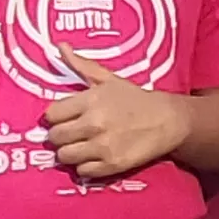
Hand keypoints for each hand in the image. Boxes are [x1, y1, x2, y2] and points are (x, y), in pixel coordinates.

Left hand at [40, 54, 191, 178]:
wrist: (166, 120)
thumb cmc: (134, 98)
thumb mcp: (108, 79)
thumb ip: (81, 65)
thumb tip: (59, 46)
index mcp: (90, 100)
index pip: (51, 115)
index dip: (54, 117)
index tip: (62, 118)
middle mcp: (93, 124)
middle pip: (54, 137)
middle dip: (59, 136)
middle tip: (70, 134)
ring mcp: (102, 146)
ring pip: (64, 156)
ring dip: (69, 152)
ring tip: (78, 147)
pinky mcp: (112, 165)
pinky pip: (82, 172)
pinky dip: (84, 166)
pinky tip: (92, 157)